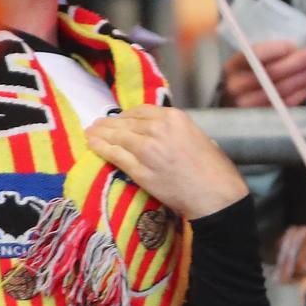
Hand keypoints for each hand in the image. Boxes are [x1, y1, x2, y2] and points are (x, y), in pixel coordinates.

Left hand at [86, 104, 247, 219]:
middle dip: (109, 123)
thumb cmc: (214, 169)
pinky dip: (102, 148)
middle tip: (97, 124)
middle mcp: (159, 129)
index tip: (119, 118)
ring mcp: (147, 149)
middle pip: (127, 122)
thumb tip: (161, 133)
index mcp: (175, 118)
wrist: (215, 195)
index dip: (126, 115)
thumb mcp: (198, 137)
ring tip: (90, 132)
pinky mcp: (140, 170)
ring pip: (117, 137)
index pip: (142, 111)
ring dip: (100, 134)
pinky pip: (116, 155)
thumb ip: (176, 131)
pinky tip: (93, 145)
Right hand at [222, 39, 305, 107]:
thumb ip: (271, 54)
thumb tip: (297, 51)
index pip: (256, 54)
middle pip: (272, 72)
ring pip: (282, 89)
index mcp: (233, 66)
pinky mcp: (263, 118)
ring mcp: (249, 105)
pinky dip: (303, 91)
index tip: (295, 45)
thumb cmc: (250, 75)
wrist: (237, 103)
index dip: (278, 49)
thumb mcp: (253, 61)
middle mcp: (237, 86)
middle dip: (300, 61)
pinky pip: (287, 104)